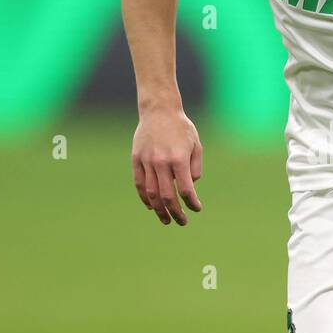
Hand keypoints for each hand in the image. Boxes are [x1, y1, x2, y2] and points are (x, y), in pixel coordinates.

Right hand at [131, 108, 202, 225]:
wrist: (159, 110)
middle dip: (176, 212)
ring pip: (151, 193)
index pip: (185, 189)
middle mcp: (161, 162)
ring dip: (159, 210)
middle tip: (182, 222)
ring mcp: (147, 161)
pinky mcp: (136, 159)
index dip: (192, 203)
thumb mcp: (196, 145)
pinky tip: (152, 206)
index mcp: (179, 158)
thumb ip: (195, 168)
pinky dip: (145, 198)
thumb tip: (190, 187)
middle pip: (167, 196)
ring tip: (166, 220)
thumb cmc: (181, 128)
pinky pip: (139, 184)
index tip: (196, 209)